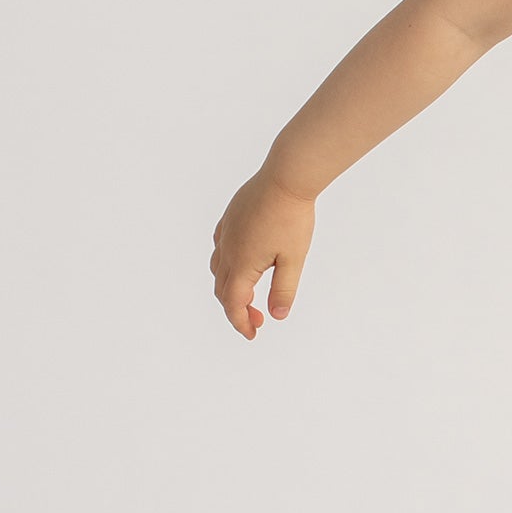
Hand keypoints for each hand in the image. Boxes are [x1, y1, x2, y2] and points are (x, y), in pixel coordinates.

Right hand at [210, 167, 316, 339]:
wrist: (286, 178)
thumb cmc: (293, 218)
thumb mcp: (293, 258)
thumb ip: (284, 289)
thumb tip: (277, 316)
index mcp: (242, 263)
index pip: (233, 303)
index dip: (241, 322)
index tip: (253, 334)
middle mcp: (227, 250)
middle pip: (222, 290)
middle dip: (237, 309)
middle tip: (259, 319)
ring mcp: (225, 233)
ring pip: (218, 269)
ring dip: (230, 288)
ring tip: (250, 295)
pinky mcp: (229, 219)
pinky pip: (220, 248)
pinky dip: (227, 265)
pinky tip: (243, 263)